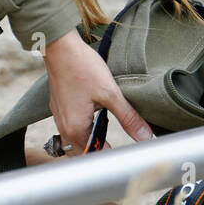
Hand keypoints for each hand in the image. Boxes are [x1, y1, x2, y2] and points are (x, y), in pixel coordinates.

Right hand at [42, 30, 152, 149]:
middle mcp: (63, 126)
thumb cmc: (82, 68)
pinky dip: (82, 132)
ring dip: (89, 143)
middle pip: (81, 153)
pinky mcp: (58, 107)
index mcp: (75, 127)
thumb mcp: (111, 94)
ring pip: (73, 142)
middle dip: (98, 154)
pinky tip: (94, 122)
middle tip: (119, 150)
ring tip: (107, 138)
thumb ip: (128, 118)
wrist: (59, 47)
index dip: (112, 157)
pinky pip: (69, 129)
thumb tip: (145, 137)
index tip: (128, 155)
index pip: (94, 155)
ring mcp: (59, 116)